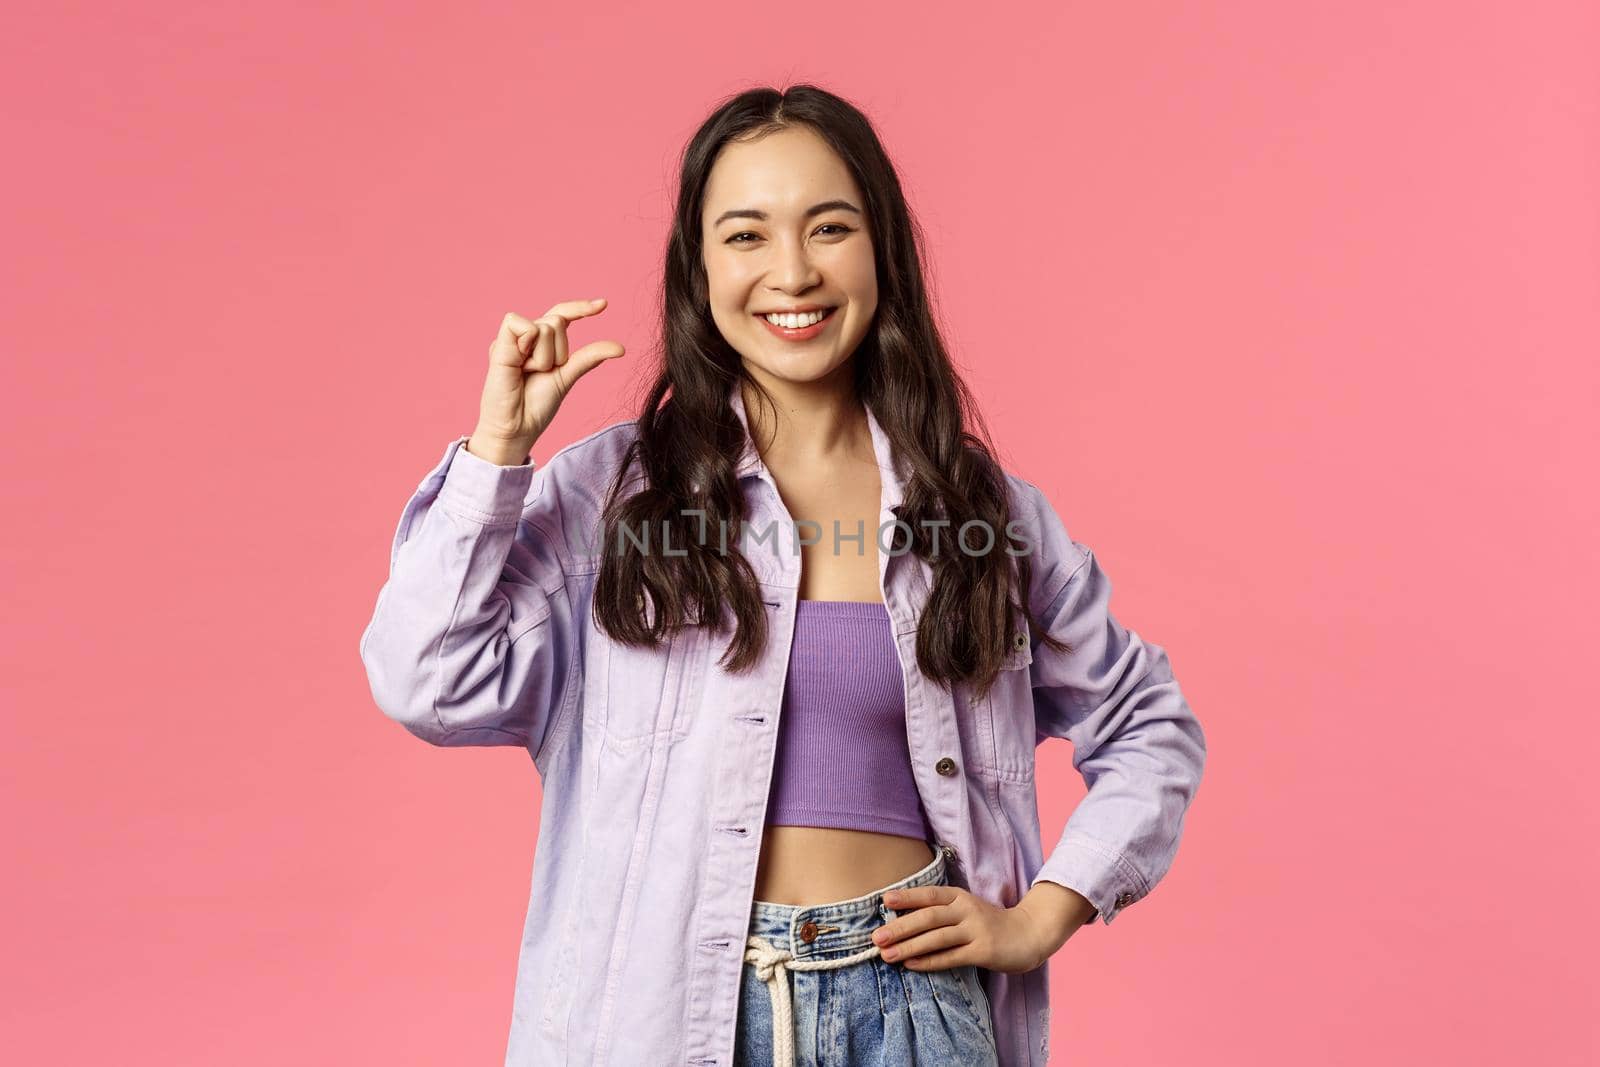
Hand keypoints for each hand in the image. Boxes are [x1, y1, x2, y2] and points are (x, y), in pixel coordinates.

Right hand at [470, 298, 625, 458]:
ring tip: (528, 374)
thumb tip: (620, 347)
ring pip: (546, 326)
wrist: (516, 428)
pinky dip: (529, 344)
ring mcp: (512, 340)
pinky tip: (519, 364)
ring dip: (545, 357)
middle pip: (557, 322)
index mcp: (540, 342)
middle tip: (540, 374)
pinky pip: (525, 326)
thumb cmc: (536, 406)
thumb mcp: (567, 377)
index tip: (604, 304)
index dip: (580, 308)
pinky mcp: (500, 345)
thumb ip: (588, 358)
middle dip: (558, 352)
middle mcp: (524, 337)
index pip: (562, 314)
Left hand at [870, 883, 1085, 974]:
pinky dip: (929, 962)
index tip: (884, 901)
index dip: (907, 897)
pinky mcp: (983, 951)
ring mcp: (976, 930)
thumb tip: (901, 921)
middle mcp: (967, 910)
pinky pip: (951, 957)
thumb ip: (940, 913)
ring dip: (909, 947)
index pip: (929, 894)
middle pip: (929, 917)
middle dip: (900, 927)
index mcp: (960, 897)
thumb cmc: (989, 923)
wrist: (1028, 934)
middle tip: (876, 937)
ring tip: (887, 955)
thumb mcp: (966, 909)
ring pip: (937, 938)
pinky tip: (911, 965)